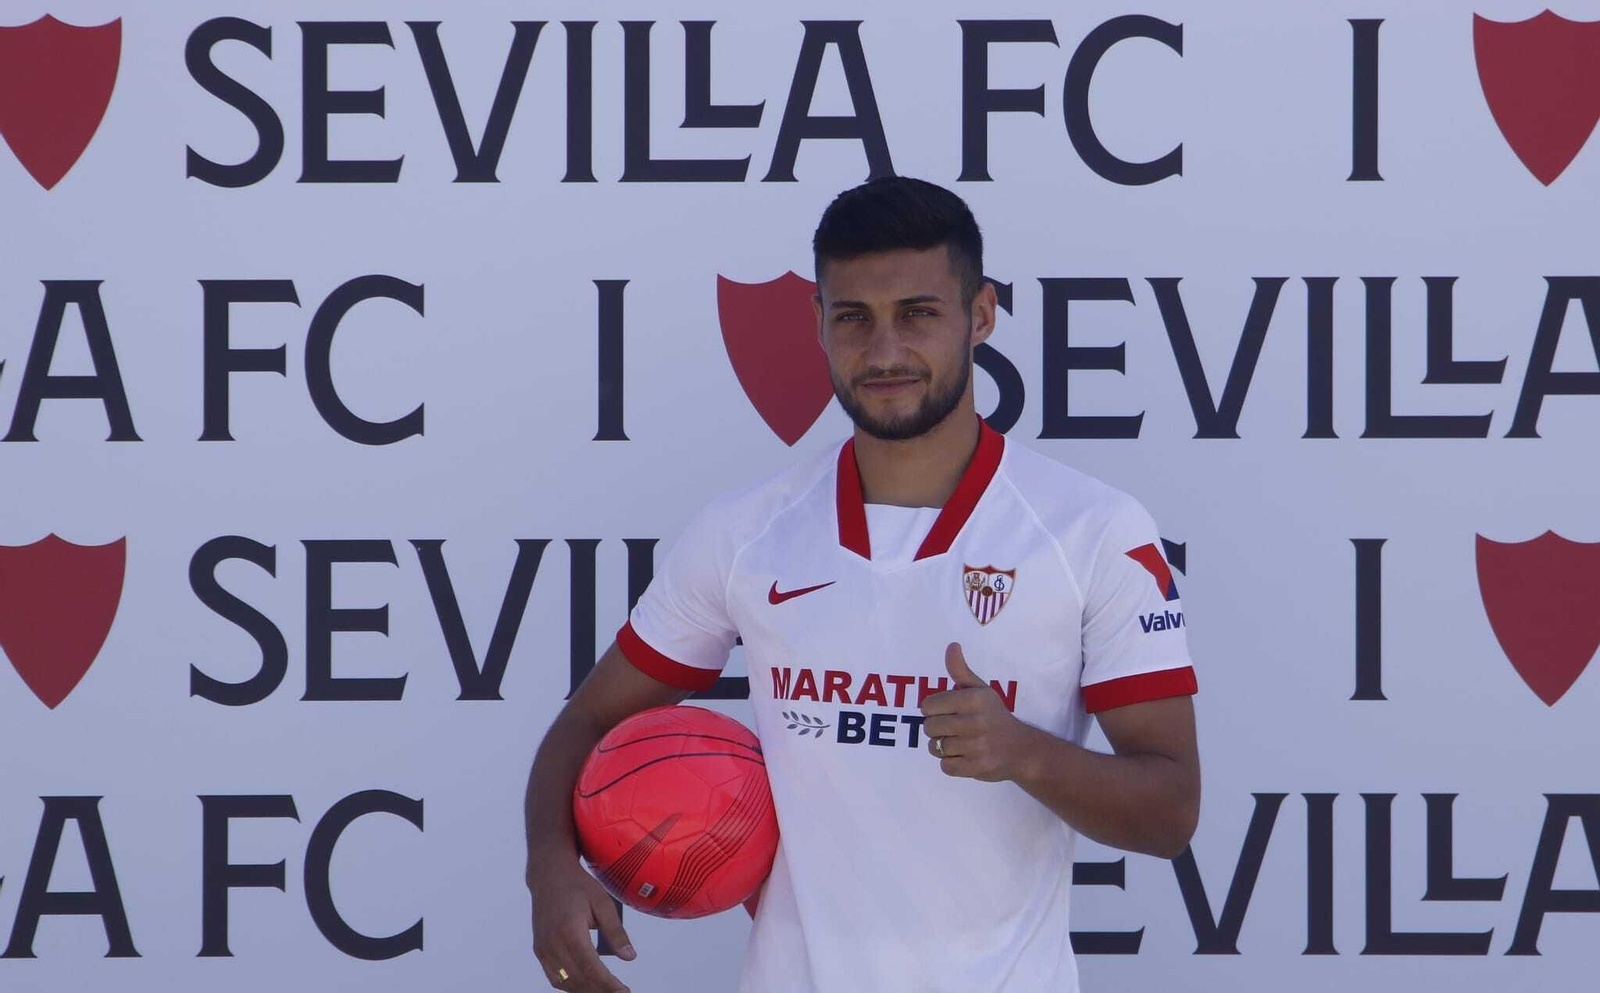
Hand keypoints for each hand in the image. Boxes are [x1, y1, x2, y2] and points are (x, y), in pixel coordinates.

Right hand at [528, 853, 635, 991]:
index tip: (623, 992)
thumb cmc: (577, 886)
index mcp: (570, 931)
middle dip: (600, 991)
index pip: (591, 968)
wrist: (549, 874)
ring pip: (564, 982)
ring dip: (585, 990)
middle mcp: (553, 943)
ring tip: (606, 990)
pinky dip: (570, 985)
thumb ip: (616, 932)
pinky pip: (554, 977)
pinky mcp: (540, 950)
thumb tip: (630, 956)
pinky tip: (586, 985)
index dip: (608, 985)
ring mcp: (543, 948)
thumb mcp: (604, 904)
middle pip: (578, 980)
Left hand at [920, 642, 1034, 782]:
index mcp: (975, 699)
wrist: (1022, 749)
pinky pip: (945, 766)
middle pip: (929, 727)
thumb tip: (952, 646)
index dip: (933, 709)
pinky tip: (964, 756)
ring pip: (935, 747)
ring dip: (942, 747)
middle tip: (952, 728)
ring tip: (958, 742)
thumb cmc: (995, 716)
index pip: (928, 705)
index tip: (946, 711)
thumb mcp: (981, 690)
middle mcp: (976, 722)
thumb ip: (961, 670)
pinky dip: (950, 763)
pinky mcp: (977, 767)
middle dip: (936, 729)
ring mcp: (977, 747)